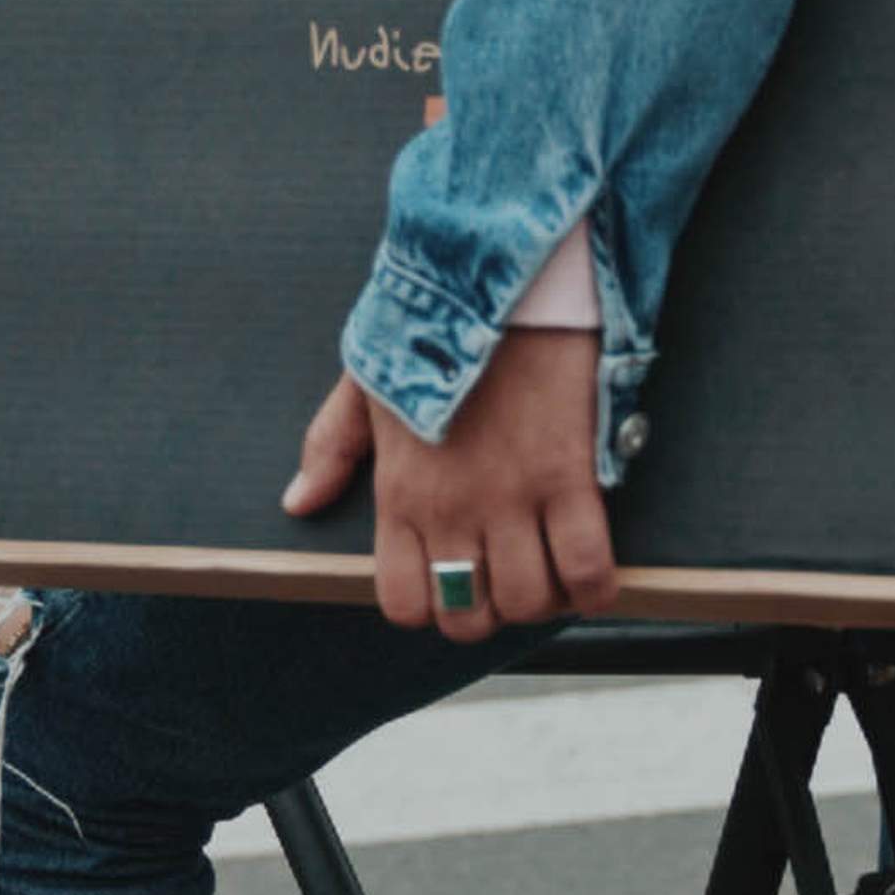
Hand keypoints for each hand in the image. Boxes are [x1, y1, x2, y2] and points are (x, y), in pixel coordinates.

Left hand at [283, 332, 618, 640]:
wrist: (503, 277)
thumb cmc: (434, 325)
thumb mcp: (365, 383)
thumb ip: (330, 448)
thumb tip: (299, 503)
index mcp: (399, 493)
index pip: (403, 602)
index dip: (431, 606)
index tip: (452, 581)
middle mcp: (451, 508)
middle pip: (470, 617)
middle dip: (489, 610)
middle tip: (507, 577)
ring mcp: (512, 497)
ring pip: (529, 602)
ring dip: (543, 598)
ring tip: (551, 568)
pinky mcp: (569, 477)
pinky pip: (589, 566)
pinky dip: (595, 584)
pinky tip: (591, 567)